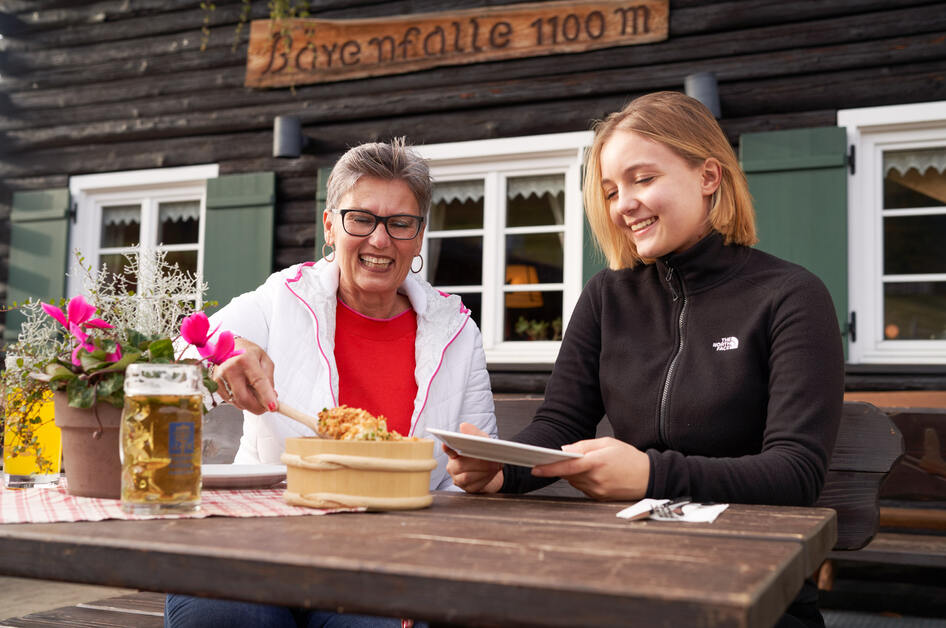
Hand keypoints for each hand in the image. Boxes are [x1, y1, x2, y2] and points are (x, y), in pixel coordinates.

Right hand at [212, 337, 276, 414]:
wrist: (229, 347)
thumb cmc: (249, 353)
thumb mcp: (265, 361)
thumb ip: (269, 379)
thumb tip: (272, 397)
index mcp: (245, 359)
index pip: (258, 382)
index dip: (266, 396)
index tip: (273, 407)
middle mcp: (230, 368)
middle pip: (244, 398)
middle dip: (258, 407)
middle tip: (266, 407)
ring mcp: (220, 377)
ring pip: (238, 402)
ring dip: (250, 404)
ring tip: (254, 393)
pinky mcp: (215, 384)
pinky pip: (231, 401)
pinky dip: (240, 401)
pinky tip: (243, 390)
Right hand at [444, 422, 503, 493]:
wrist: (491, 469)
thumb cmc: (483, 452)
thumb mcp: (482, 439)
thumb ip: (474, 433)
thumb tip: (463, 426)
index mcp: (454, 453)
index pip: (448, 450)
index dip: (447, 448)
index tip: (445, 444)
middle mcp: (453, 466)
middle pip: (460, 465)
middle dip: (476, 462)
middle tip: (489, 458)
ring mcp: (458, 478)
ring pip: (467, 476)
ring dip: (482, 470)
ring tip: (494, 465)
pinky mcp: (467, 488)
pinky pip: (474, 485)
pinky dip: (484, 478)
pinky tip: (491, 473)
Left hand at [531, 437, 649, 500]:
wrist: (649, 477)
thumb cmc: (630, 457)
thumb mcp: (607, 443)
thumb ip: (584, 445)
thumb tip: (565, 450)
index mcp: (597, 463)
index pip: (567, 466)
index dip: (549, 468)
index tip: (535, 467)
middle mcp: (596, 479)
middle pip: (568, 474)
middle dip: (561, 467)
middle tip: (556, 459)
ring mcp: (598, 491)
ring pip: (574, 482)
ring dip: (572, 473)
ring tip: (584, 464)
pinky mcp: (600, 498)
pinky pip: (583, 488)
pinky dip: (582, 480)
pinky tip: (591, 473)